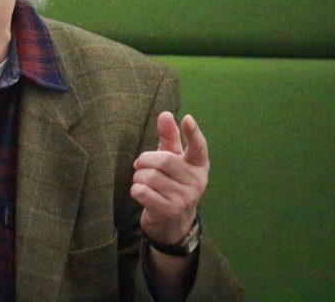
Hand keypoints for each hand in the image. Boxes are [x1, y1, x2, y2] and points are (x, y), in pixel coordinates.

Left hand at [131, 112, 208, 245]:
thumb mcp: (172, 158)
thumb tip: (165, 114)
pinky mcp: (170, 211)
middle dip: (144, 160)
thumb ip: (169, 137)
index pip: (198, 147)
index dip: (193, 133)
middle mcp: (197, 181)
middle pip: (163, 160)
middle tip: (140, 164)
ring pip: (149, 176)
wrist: (173, 221)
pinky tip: (141, 193)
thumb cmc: (171, 182)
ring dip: (138, 177)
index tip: (188, 119)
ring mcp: (185, 198)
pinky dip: (135, 190)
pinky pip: (142, 192)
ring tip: (143, 181)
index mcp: (199, 165)